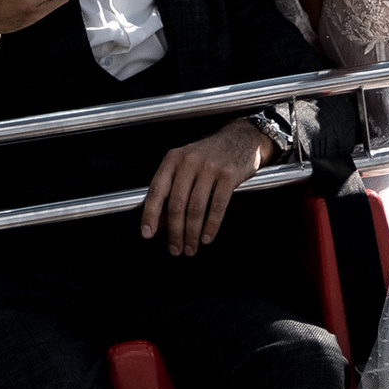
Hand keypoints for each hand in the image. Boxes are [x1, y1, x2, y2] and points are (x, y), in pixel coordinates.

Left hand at [140, 116, 268, 255]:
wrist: (240, 138)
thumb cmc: (209, 156)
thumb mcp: (185, 167)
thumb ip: (171, 192)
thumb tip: (158, 223)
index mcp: (174, 159)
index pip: (157, 189)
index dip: (150, 214)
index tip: (147, 234)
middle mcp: (189, 161)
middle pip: (176, 204)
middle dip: (174, 232)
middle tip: (175, 249)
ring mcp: (210, 167)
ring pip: (195, 208)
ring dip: (192, 234)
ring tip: (191, 248)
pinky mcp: (228, 175)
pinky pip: (217, 206)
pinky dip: (211, 226)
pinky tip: (207, 237)